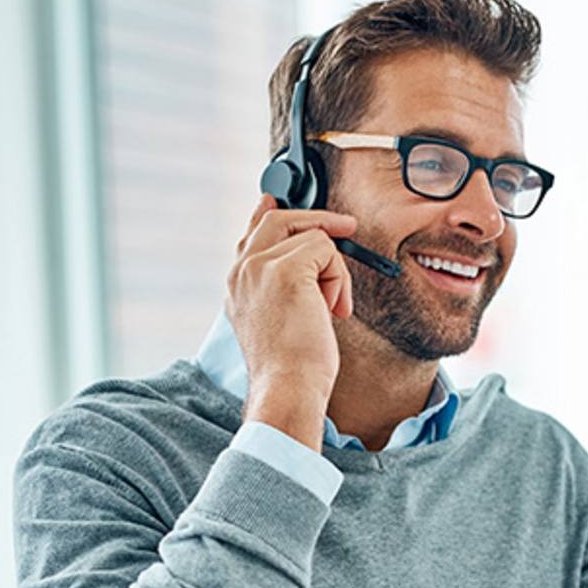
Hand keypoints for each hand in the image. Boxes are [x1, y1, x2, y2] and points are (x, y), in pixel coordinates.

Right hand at [225, 195, 358, 449]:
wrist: (289, 388)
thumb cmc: (293, 367)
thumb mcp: (284, 319)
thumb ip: (286, 284)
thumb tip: (313, 253)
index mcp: (237, 285)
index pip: (251, 233)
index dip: (270, 212)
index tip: (278, 199)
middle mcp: (241, 271)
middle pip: (278, 219)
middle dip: (318, 220)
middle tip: (349, 227)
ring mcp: (259, 267)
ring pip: (311, 236)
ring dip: (333, 271)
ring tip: (331, 307)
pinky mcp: (284, 269)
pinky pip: (326, 248)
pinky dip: (339, 278)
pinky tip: (333, 309)